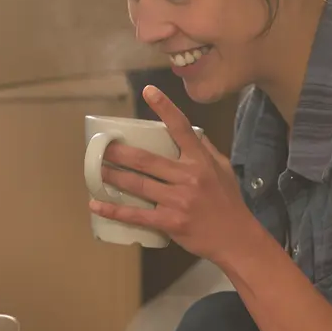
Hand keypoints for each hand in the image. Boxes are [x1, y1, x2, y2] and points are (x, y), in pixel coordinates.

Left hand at [90, 85, 266, 263]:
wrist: (235, 238)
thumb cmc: (228, 202)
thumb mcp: (223, 169)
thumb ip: (206, 150)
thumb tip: (191, 131)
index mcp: (201, 161)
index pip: (181, 128)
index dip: (165, 108)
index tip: (148, 91)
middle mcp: (188, 177)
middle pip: (146, 160)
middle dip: (120, 153)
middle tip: (101, 146)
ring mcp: (178, 201)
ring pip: (138, 185)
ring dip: (113, 177)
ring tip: (95, 169)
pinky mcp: (170, 222)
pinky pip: (137, 215)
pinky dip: (115, 211)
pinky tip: (97, 205)